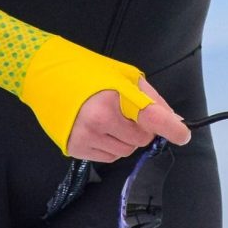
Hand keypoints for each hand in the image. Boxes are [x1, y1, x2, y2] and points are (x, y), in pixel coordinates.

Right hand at [66, 76, 190, 161]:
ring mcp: (86, 138)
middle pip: (141, 140)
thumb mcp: (123, 76)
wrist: (44, 76)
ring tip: (111, 120)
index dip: (172, 129)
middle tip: (129, 114)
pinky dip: (111, 146)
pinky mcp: (75, 149)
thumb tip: (174, 119)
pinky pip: (108, 157)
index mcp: (114, 98)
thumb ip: (151, 99)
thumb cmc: (87, 70)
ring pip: (125, 152)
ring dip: (126, 139)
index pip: (152, 119)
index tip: (183, 135)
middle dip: (141, 130)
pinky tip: (99, 129)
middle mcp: (100, 122)